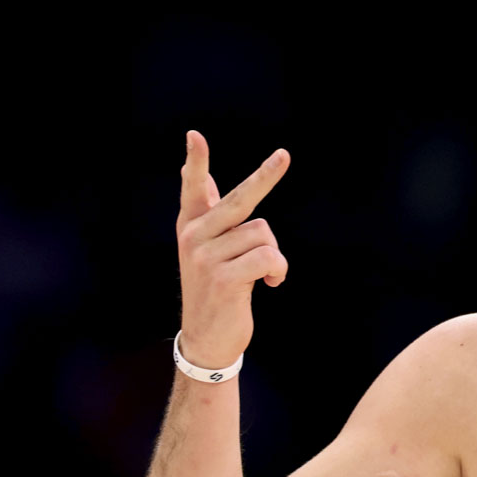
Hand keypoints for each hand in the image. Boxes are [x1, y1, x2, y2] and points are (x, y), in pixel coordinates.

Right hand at [175, 129, 290, 363]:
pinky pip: (268, 257)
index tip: (195, 136)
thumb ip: (209, 215)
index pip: (193, 188)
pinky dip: (278, 270)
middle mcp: (194, 236)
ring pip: (263, 235)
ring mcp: (206, 256)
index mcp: (191, 227)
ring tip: (264, 275)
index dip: (195, 163)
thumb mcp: (208, 251)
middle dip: (266, 176)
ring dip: (274, 257)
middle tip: (285, 155)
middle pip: (240, 199)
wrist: (207, 339)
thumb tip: (204, 178)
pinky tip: (270, 284)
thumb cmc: (215, 291)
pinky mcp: (223, 277)